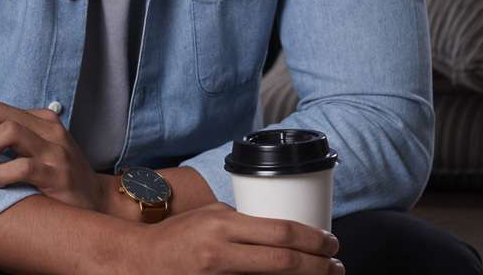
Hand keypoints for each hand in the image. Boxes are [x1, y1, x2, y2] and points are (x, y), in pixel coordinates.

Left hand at [0, 102, 104, 211]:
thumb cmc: (56, 180)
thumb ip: (3, 144)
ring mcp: (56, 150)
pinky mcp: (59, 175)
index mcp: (39, 119)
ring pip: (7, 132)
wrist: (97, 203)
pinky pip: (22, 166)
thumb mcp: (31, 154)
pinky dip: (0, 175)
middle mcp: (48, 129)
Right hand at [128, 202, 342, 272]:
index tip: (331, 242)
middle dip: (319, 266)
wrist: (145, 261)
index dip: (314, 239)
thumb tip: (281, 230)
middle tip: (337, 265)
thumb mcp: (211, 216)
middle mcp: (222, 252)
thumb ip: (244, 222)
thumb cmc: (179, 235)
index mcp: (223, 224)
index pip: (280, 231)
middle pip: (285, 262)